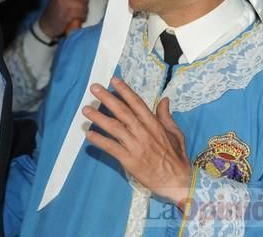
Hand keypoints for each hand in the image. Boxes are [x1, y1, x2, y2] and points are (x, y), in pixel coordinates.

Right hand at [37, 0, 88, 38]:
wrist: (46, 24)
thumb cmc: (54, 10)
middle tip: (82, 3)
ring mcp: (63, 4)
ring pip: (82, 4)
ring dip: (84, 9)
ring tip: (80, 12)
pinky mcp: (66, 14)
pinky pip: (81, 13)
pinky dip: (82, 16)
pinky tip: (79, 17)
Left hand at [83, 77, 191, 208]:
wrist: (176, 182)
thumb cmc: (176, 157)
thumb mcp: (176, 134)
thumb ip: (166, 117)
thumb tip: (164, 99)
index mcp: (154, 124)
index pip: (137, 103)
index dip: (124, 91)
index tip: (113, 80)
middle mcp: (143, 132)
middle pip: (122, 111)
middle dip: (107, 98)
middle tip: (94, 88)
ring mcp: (135, 146)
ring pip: (114, 127)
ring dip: (99, 117)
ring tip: (86, 109)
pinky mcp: (128, 160)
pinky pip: (111, 147)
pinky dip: (99, 140)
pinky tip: (88, 133)